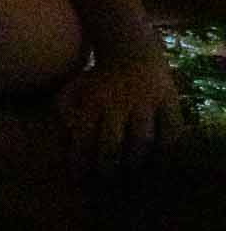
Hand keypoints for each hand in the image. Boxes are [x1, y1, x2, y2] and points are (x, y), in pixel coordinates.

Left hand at [53, 49, 184, 175]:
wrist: (130, 50)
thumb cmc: (100, 80)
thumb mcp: (74, 87)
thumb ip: (63, 110)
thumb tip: (60, 140)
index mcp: (93, 99)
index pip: (84, 136)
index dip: (80, 160)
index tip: (77, 177)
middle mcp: (119, 101)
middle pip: (113, 142)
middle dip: (108, 166)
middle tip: (107, 180)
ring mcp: (146, 101)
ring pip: (142, 139)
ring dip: (136, 161)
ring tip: (133, 175)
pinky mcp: (168, 101)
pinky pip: (171, 131)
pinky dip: (167, 148)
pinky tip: (160, 161)